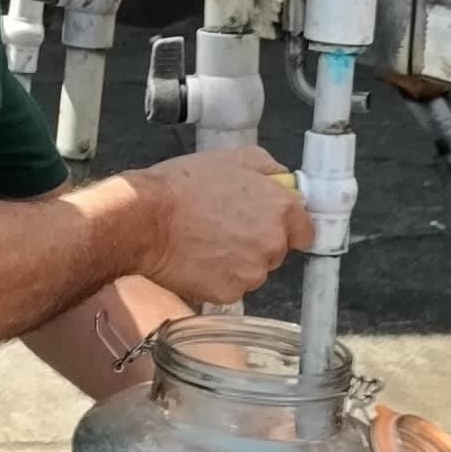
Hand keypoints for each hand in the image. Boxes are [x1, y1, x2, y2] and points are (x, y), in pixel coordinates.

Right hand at [128, 147, 302, 308]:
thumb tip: (283, 180)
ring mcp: (252, 272)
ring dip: (236, 261)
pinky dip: (217, 277)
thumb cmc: (181, 187)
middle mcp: (272, 243)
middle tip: (224, 226)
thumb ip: (268, 168)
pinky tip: (198, 258)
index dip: (286, 226)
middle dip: (257, 242)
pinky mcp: (229, 293)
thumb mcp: (231, 158)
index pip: (305, 230)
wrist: (145, 220)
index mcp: (280, 209)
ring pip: (253, 271)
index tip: (268, 224)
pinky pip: (231, 287)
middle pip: (277, 251)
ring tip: (206, 240)